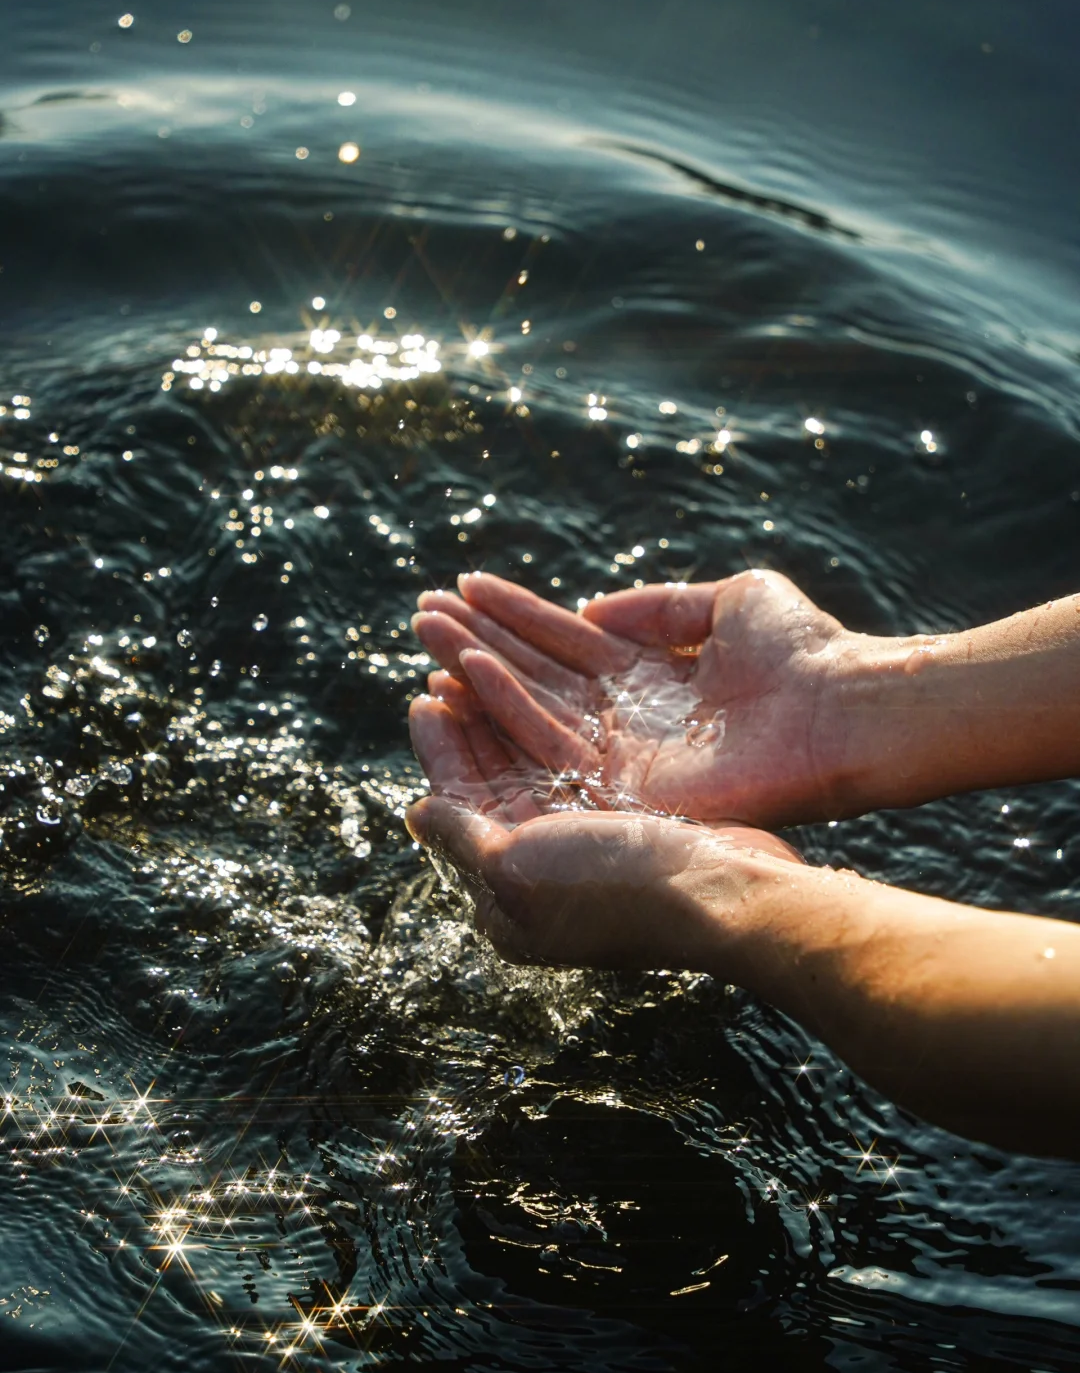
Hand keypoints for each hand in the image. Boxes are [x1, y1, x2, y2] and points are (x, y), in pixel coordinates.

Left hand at [407, 672, 800, 970]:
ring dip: (506, 709)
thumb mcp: (516, 869)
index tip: (426, 696)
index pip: (457, 803)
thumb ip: (461, 837)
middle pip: (492, 776)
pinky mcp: (628, 815)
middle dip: (469, 718)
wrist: (724, 897)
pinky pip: (576, 756)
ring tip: (487, 660)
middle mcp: (541, 864)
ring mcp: (586, 839)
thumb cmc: (615, 888)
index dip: (439, 749)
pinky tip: (551, 687)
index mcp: (505, 889)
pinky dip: (556, 720)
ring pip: (532, 758)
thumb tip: (415, 811)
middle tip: (454, 665)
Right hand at [413, 569, 882, 827]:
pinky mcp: (624, 784)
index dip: (514, 615)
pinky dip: (506, 708)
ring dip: (475, 670)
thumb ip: (657, 606)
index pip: (564, 642)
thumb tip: (591, 607)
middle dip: (479, 641)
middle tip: (421, 613)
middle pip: (535, 675)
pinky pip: (551, 743)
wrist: (843, 708)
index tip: (463, 587)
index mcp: (647, 675)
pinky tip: (465, 674)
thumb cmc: (802, 651)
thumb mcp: (729, 600)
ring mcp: (621, 754)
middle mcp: (624, 717)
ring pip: (530, 708)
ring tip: (426, 634)